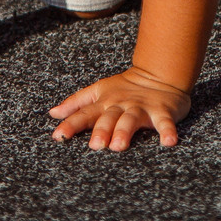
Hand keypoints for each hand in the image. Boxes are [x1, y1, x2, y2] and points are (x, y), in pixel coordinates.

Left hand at [47, 65, 192, 149]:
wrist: (159, 74)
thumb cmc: (125, 88)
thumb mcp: (98, 91)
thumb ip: (76, 103)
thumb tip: (53, 113)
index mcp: (104, 102)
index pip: (84, 113)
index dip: (71, 124)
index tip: (58, 136)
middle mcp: (120, 105)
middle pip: (108, 118)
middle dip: (101, 130)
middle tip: (95, 145)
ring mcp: (141, 107)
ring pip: (131, 119)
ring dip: (125, 131)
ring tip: (119, 146)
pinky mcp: (162, 111)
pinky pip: (165, 122)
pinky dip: (167, 131)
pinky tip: (168, 142)